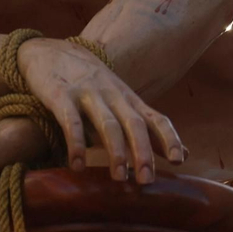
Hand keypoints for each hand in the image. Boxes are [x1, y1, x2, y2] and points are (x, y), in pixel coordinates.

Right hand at [17, 38, 186, 182]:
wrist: (48, 51)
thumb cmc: (89, 83)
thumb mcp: (121, 101)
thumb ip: (149, 128)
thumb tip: (184, 155)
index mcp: (128, 99)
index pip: (155, 118)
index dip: (169, 138)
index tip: (178, 161)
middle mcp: (112, 95)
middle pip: (133, 124)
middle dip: (143, 152)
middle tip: (147, 180)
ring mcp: (86, 93)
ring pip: (107, 124)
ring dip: (115, 151)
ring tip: (119, 178)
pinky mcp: (60, 94)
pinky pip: (71, 121)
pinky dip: (76, 143)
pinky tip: (77, 165)